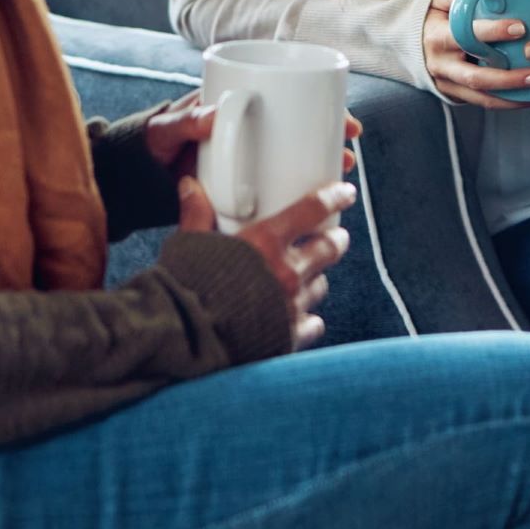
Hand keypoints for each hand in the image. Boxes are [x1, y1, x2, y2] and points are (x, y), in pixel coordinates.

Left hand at [146, 93, 362, 182]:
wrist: (133, 178)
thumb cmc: (151, 145)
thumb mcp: (166, 130)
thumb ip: (186, 120)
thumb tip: (216, 113)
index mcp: (239, 107)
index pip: (294, 101)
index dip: (326, 109)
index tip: (344, 122)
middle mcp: (253, 131)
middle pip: (305, 132)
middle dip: (333, 141)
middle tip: (349, 154)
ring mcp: (251, 159)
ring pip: (298, 159)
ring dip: (323, 168)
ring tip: (339, 178)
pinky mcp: (246, 185)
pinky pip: (281, 185)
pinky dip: (300, 195)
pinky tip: (319, 210)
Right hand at [177, 175, 356, 349]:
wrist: (185, 341)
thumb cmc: (186, 291)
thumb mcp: (189, 245)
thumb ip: (197, 214)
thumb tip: (190, 187)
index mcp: (265, 242)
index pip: (313, 210)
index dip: (334, 198)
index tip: (344, 194)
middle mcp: (286, 272)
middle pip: (330, 247)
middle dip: (335, 239)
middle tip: (333, 236)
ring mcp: (292, 306)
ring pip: (321, 285)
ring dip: (316, 278)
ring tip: (307, 276)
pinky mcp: (290, 336)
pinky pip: (313, 323)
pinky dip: (307, 318)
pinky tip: (297, 315)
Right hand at [424, 0, 529, 110]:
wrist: (408, 45)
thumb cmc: (432, 18)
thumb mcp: (437, 2)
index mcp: (438, 37)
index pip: (467, 36)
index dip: (493, 32)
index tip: (521, 27)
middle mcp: (442, 64)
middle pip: (476, 76)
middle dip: (508, 78)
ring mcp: (448, 83)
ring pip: (481, 96)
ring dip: (512, 95)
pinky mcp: (454, 95)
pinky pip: (482, 102)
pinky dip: (508, 102)